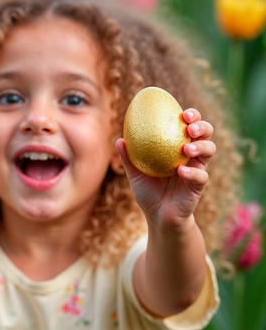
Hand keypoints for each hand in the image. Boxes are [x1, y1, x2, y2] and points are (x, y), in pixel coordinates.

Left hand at [115, 109, 215, 227]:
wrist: (158, 217)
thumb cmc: (148, 192)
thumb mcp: (136, 174)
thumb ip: (128, 158)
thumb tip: (119, 140)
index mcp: (178, 146)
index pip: (189, 125)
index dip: (191, 115)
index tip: (182, 113)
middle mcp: (191, 155)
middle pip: (206, 133)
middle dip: (201, 126)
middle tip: (190, 127)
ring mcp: (197, 169)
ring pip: (209, 150)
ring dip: (200, 146)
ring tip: (186, 148)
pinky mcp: (198, 185)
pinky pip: (201, 175)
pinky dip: (192, 171)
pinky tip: (181, 171)